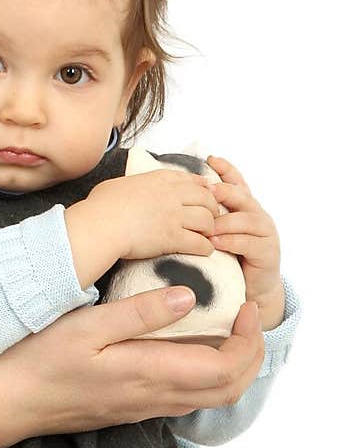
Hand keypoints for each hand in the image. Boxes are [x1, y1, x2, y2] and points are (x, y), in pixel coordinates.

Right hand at [0, 286, 264, 438]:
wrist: (8, 403)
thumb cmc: (39, 361)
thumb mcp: (86, 325)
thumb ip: (140, 312)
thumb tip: (188, 296)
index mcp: (149, 374)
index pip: (225, 369)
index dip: (248, 340)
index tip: (245, 305)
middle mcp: (155, 399)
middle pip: (228, 389)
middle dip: (250, 354)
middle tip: (246, 315)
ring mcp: (144, 407)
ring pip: (210, 397)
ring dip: (231, 365)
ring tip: (226, 325)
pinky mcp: (132, 408)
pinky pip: (185, 396)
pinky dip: (205, 372)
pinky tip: (188, 344)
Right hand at [89, 170, 218, 262]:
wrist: (99, 226)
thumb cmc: (101, 206)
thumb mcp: (118, 184)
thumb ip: (133, 184)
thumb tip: (128, 189)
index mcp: (159, 179)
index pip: (192, 180)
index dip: (203, 188)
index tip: (206, 194)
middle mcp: (171, 194)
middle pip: (207, 198)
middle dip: (213, 209)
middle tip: (211, 218)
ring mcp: (174, 216)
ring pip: (208, 220)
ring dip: (210, 229)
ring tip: (207, 236)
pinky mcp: (172, 238)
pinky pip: (199, 243)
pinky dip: (205, 247)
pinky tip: (204, 251)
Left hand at [207, 155, 284, 329]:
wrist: (252, 289)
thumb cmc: (229, 257)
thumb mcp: (216, 231)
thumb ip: (206, 215)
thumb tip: (179, 196)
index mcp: (244, 207)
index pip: (237, 182)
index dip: (226, 169)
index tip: (211, 158)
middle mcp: (257, 215)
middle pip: (242, 195)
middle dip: (224, 192)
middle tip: (206, 191)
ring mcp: (265, 233)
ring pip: (245, 218)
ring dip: (224, 221)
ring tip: (206, 226)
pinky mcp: (268, 252)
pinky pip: (249, 242)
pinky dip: (231, 241)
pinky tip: (215, 243)